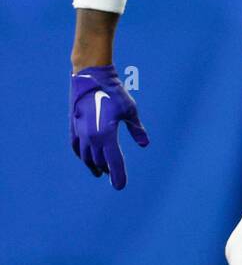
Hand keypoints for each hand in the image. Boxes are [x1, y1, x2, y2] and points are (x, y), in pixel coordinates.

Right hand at [70, 64, 149, 189]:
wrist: (90, 77)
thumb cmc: (113, 93)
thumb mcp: (130, 111)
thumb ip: (137, 129)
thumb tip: (144, 144)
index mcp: (107, 136)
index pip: (114, 162)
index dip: (118, 176)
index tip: (120, 186)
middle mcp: (92, 138)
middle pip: (100, 161)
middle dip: (108, 170)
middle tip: (114, 177)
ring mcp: (80, 133)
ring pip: (86, 157)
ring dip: (94, 165)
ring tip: (100, 171)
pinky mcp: (73, 127)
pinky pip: (76, 147)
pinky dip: (81, 155)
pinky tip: (85, 158)